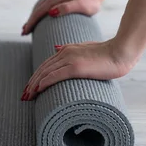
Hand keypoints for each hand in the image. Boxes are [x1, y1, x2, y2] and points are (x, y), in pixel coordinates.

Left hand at [21, 39, 135, 100]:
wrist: (121, 52)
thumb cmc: (108, 53)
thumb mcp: (87, 49)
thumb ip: (72, 49)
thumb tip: (56, 49)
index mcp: (67, 49)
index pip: (46, 64)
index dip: (37, 76)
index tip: (31, 87)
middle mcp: (65, 52)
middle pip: (42, 69)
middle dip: (32, 83)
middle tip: (25, 95)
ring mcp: (70, 59)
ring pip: (45, 73)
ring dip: (34, 86)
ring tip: (28, 96)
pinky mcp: (76, 67)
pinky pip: (55, 75)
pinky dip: (44, 82)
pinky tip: (38, 90)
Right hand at [22, 0, 103, 34]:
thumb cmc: (91, 1)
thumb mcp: (81, 6)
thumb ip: (67, 8)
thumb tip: (50, 13)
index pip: (40, 11)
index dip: (32, 22)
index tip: (25, 32)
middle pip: (37, 9)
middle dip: (30, 21)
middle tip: (24, 33)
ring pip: (40, 6)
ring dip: (34, 17)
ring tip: (28, 28)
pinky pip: (45, 5)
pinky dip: (40, 12)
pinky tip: (40, 18)